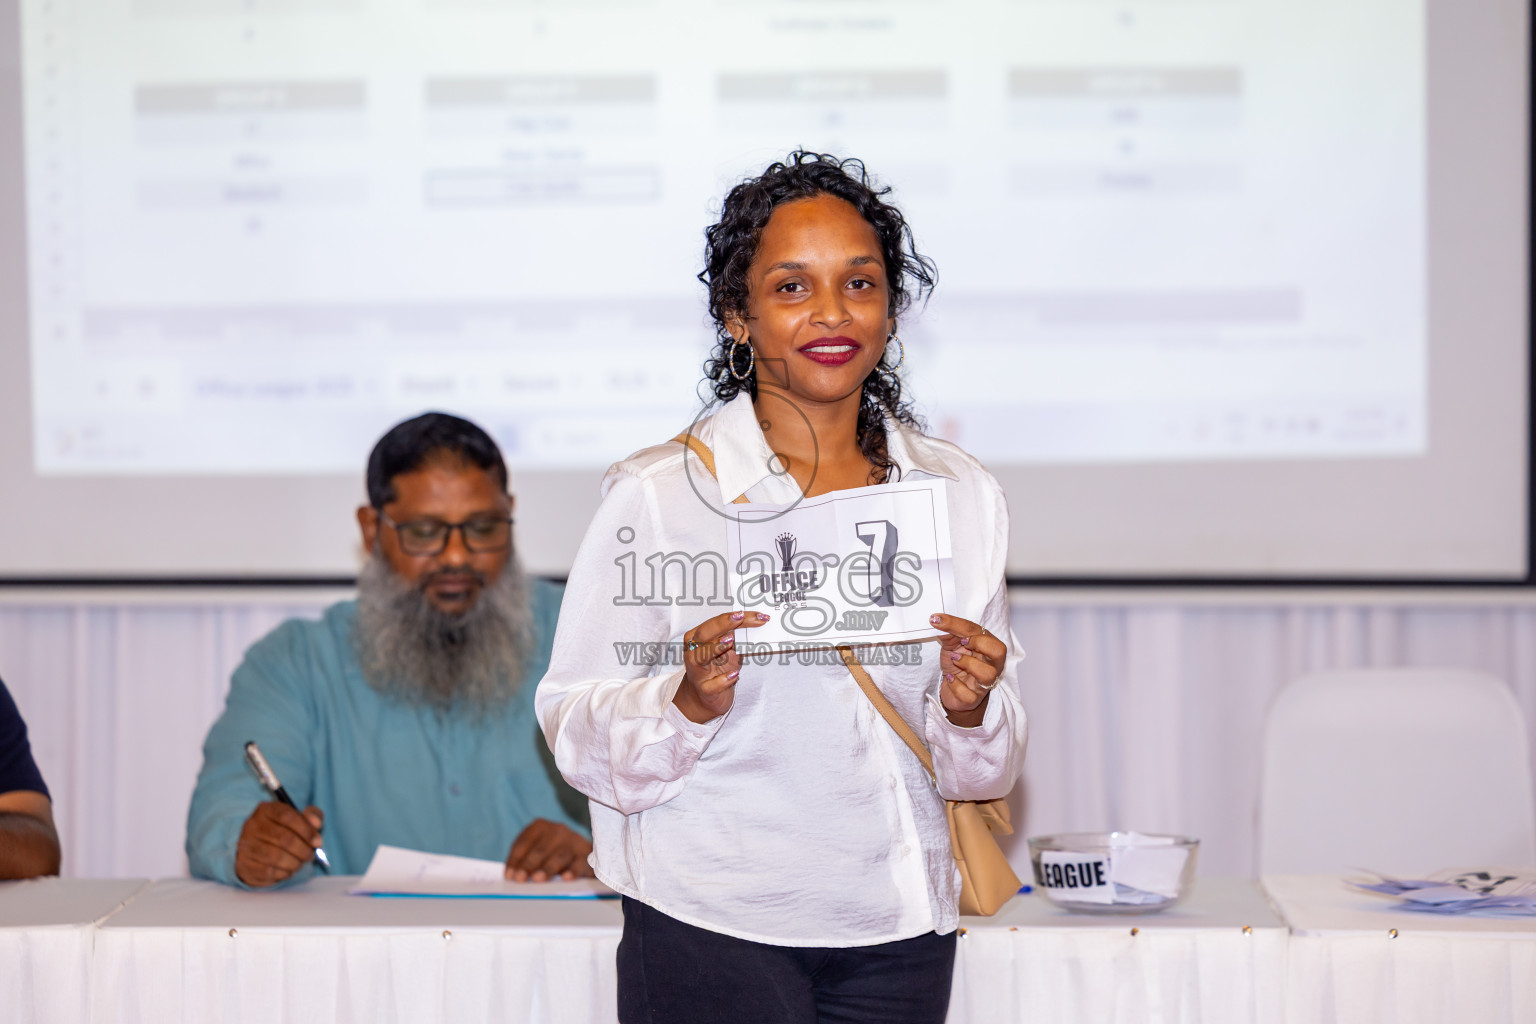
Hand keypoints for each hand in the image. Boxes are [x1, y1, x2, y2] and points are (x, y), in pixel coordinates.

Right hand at [234, 801, 324, 886]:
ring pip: (277, 857)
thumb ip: (312, 816)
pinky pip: (268, 871)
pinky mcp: (244, 864)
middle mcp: (252, 826)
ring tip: (301, 862)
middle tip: (311, 855)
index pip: (287, 816)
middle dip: (303, 850)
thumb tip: (316, 824)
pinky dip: (284, 873)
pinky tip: (289, 869)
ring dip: (295, 863)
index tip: (317, 841)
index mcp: (266, 810)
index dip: (306, 830)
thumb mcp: (299, 818)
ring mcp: (245, 845)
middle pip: (284, 838)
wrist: (256, 850)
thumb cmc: (283, 832)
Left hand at [504, 819, 594, 881]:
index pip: (524, 843)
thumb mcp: (537, 851)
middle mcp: (557, 831)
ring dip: (548, 868)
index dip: (515, 859)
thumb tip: (512, 877)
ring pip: (559, 856)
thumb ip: (525, 861)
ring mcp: (573, 841)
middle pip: (540, 849)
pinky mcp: (586, 855)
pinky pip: (579, 863)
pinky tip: (566, 878)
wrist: (580, 852)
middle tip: (520, 878)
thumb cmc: (551, 853)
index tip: (509, 876)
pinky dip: (573, 871)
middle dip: (529, 865)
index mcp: (540, 827)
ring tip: (537, 879)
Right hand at [671, 610, 769, 723]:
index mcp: (698, 638)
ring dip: (715, 647)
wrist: (706, 698)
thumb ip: (736, 637)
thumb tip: (755, 622)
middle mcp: (694, 653)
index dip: (733, 617)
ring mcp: (698, 673)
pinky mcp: (705, 691)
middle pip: (704, 634)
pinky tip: (735, 675)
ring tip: (731, 640)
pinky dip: (723, 680)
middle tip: (740, 617)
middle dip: (722, 624)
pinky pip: (712, 685)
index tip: (756, 614)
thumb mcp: (728, 650)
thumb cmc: (717, 669)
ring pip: (701, 657)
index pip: (715, 622)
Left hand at [930, 613, 1006, 727]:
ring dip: (968, 664)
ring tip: (955, 660)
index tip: (938, 621)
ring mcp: (984, 683)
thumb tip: (937, 620)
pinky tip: (950, 679)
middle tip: (962, 643)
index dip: (958, 624)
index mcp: (987, 646)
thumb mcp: (951, 644)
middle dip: (979, 643)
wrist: (951, 690)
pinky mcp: (974, 699)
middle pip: (999, 650)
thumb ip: (948, 632)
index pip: (979, 631)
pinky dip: (956, 685)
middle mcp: (991, 664)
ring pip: (988, 674)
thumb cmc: (957, 663)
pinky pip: (969, 694)